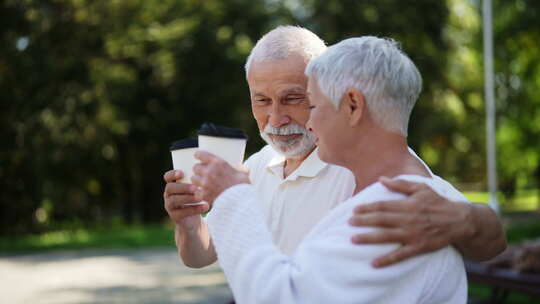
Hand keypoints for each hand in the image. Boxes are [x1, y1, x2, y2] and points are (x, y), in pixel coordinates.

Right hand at [163, 170, 209, 226]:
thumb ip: (196, 182)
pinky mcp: (174, 216)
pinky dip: (195, 209)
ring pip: (174, 200)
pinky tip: (205, 206)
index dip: (172, 174)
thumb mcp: (195, 190)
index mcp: (173, 185)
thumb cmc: (195, 200)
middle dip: (183, 187)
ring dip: (188, 198)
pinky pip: (182, 212)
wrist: (193, 220)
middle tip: (195, 188)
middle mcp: (168, 194)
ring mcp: (169, 206)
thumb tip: (206, 173)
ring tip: (201, 197)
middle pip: (170, 188)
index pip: (167, 177)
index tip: (182, 173)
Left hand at [191, 151, 249, 204]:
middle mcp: (210, 172)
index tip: (198, 157)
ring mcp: (205, 183)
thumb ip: (239, 169)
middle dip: (198, 170)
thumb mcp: (243, 174)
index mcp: (218, 163)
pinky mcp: (203, 195)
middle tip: (202, 173)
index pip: (201, 155)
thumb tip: (243, 168)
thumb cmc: (243, 187)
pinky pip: (196, 192)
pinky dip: (199, 193)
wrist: (241, 201)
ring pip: (194, 179)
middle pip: (196, 167)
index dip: (198, 156)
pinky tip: (204, 194)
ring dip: (197, 181)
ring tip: (202, 184)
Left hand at [349, 177, 473, 266]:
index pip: (383, 206)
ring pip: (386, 237)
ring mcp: (413, 235)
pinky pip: (400, 255)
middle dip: (363, 222)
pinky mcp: (418, 247)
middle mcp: (408, 220)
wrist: (460, 221)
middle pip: (381, 220)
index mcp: (408, 205)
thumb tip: (382, 179)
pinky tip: (374, 263)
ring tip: (353, 239)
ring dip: (369, 239)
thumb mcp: (421, 188)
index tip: (354, 210)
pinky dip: (387, 260)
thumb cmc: (438, 203)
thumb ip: (400, 184)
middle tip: (348, 223)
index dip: (367, 208)